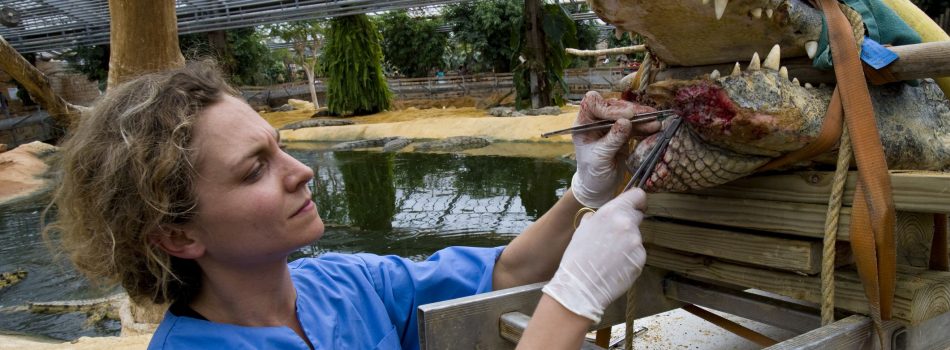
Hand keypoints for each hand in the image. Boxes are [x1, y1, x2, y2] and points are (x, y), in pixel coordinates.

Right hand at [541, 188, 647, 322]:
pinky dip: (629, 259)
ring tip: (609, 257)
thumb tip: (601, 216)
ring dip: (627, 244)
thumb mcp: (582, 229)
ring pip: (636, 238)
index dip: (636, 201)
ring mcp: (636, 243)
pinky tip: (615, 266)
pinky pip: (637, 254)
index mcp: (612, 212)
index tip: (634, 207)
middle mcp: (627, 224)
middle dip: (628, 224)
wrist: (580, 286)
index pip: (638, 195)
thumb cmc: (577, 257)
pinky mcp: (641, 260)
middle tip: (613, 238)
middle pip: (637, 217)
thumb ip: (597, 218)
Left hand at [572, 91, 660, 207]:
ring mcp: (610, 126)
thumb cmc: (592, 174)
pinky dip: (645, 126)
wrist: (599, 187)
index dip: (609, 107)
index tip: (627, 116)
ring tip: (656, 123)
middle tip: (648, 116)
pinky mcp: (622, 133)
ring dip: (642, 118)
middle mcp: (596, 121)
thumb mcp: (600, 157)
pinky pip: (634, 126)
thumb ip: (613, 139)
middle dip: (631, 111)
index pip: (593, 103)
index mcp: (583, 124)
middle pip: (614, 106)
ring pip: (627, 114)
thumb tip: (626, 122)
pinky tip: (655, 127)